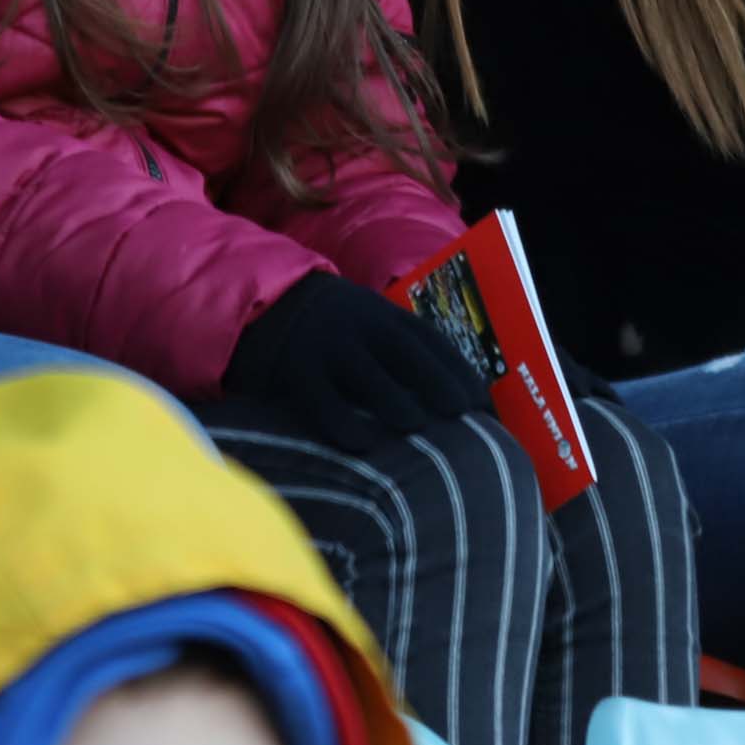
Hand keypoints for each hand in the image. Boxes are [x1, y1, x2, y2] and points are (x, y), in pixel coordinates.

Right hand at [224, 272, 491, 452]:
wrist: (261, 300)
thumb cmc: (330, 330)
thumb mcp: (368, 326)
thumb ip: (399, 355)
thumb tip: (453, 405)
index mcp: (386, 316)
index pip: (435, 343)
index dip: (462, 373)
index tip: (483, 406)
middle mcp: (362, 325)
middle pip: (410, 354)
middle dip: (440, 383)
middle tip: (465, 416)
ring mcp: (329, 345)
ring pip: (369, 374)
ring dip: (397, 401)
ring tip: (418, 428)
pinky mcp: (296, 369)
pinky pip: (322, 399)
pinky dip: (343, 421)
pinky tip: (361, 444)